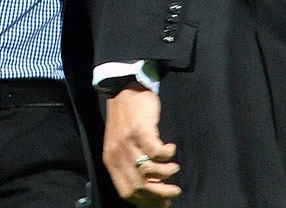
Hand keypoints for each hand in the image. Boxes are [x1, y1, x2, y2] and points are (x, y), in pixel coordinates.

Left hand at [103, 85, 180, 206]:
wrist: (123, 89)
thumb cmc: (125, 118)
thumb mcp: (119, 145)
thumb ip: (128, 164)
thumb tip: (146, 187)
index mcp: (111, 161)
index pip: (126, 191)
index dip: (146, 201)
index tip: (162, 203)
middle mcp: (118, 154)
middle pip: (139, 185)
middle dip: (160, 193)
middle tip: (174, 191)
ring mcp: (129, 143)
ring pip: (150, 171)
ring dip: (166, 174)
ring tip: (174, 169)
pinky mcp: (141, 130)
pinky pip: (158, 152)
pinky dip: (167, 155)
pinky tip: (171, 148)